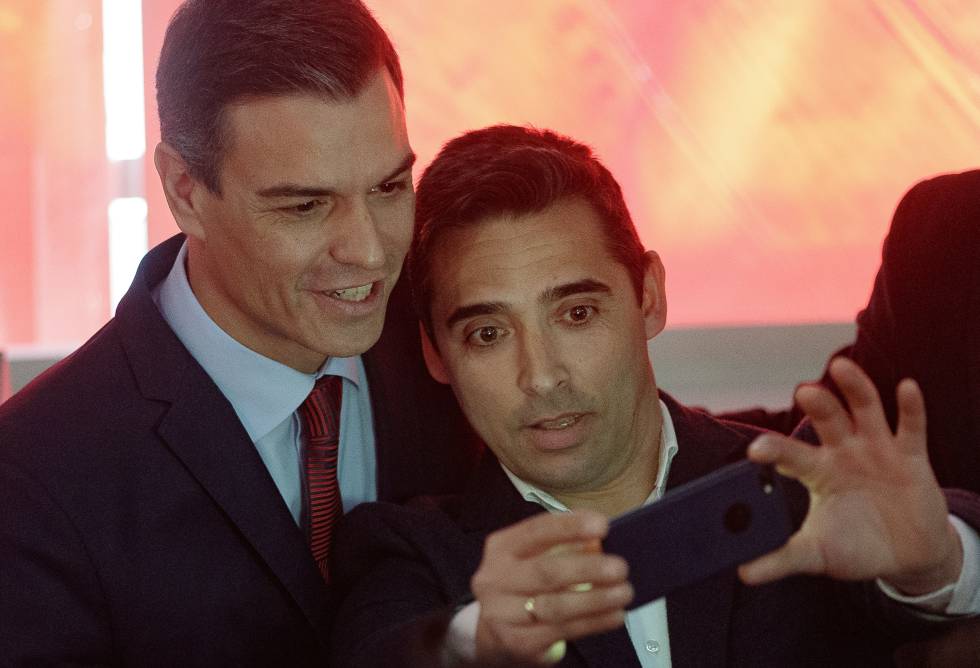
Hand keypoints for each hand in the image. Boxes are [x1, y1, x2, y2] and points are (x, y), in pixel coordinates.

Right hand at [471, 511, 632, 663]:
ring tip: (624, 592)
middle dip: (587, 568)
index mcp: (501, 548)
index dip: (570, 527)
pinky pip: (562, 631)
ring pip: (555, 606)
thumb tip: (600, 541)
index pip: (536, 531)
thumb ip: (563, 546)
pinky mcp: (519, 642)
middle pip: (545, 572)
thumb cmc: (525, 582)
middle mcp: (496, 579)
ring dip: (596, 599)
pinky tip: (614, 615)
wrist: (492, 631)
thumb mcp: (534, 557)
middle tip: (621, 567)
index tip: (603, 525)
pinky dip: (593, 622)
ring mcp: (504, 614)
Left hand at [739, 357, 961, 594]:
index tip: (755, 450)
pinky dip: (909, 407)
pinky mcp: (911, 456)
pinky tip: (905, 387)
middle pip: (827, 421)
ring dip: (854, 389)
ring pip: (864, 410)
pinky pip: (910, 427)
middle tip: (803, 391)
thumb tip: (742, 574)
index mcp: (817, 472)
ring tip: (841, 367)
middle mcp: (843, 452)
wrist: (908, 554)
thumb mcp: (819, 553)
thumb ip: (784, 558)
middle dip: (817, 405)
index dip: (774, 449)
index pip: (790, 454)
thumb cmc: (856, 546)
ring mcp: (877, 449)